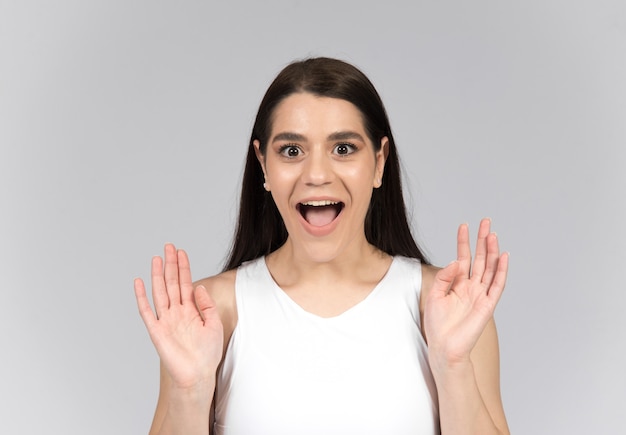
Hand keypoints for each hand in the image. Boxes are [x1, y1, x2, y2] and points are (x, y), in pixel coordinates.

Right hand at [134, 244, 223, 390]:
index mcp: (190, 310)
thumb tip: (199, 286)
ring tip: (157, 258)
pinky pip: (146, 311)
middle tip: (168, 247)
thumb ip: (206, 305)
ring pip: (160, 292)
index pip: (185, 283)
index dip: (183, 267)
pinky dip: (141, 297)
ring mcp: (165, 320)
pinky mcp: (156, 331)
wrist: (197, 375)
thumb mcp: (214, 324)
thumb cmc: (207, 354)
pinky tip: (139, 282)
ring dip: (158, 275)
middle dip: (170, 265)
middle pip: (171, 283)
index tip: (181, 252)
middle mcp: (176, 313)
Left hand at [424, 219, 508, 366]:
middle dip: (482, 240)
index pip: (463, 257)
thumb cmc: (438, 324)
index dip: (464, 242)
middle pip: (480, 259)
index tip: (464, 225)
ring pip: (490, 268)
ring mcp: (481, 295)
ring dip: (492, 251)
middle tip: (486, 222)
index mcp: (458, 284)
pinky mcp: (488, 305)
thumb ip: (444, 276)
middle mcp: (471, 287)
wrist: (444, 346)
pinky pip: (497, 285)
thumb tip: (456, 261)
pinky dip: (501, 271)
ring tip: (492, 234)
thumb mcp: (435, 295)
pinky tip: (502, 256)